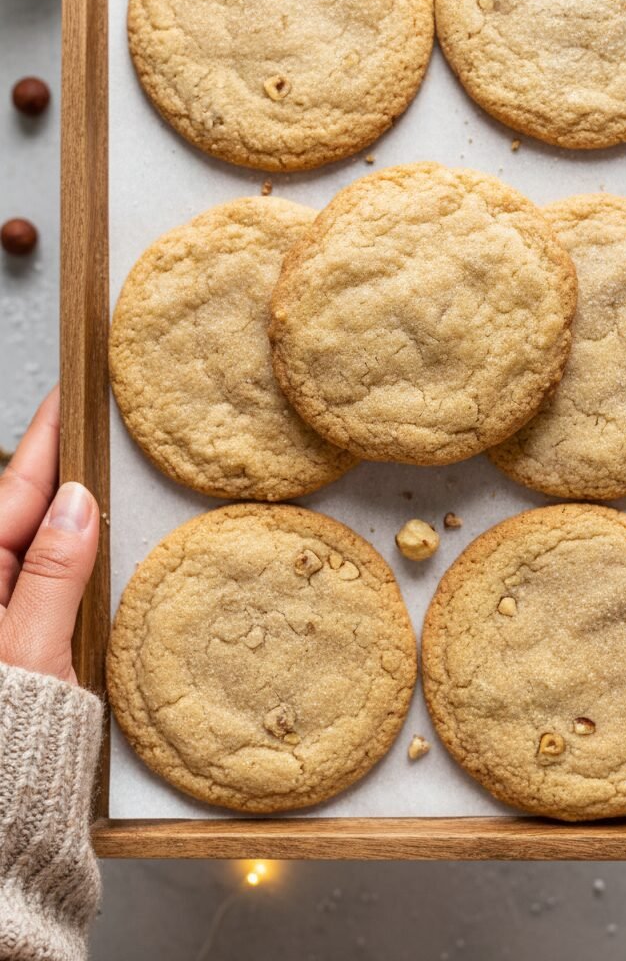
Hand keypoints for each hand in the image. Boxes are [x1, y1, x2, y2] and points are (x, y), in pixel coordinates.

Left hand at [0, 387, 98, 683]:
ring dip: (71, 509)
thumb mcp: (31, 651)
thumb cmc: (3, 744)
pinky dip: (75, 556)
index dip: (46, 439)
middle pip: (25, 511)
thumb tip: (75, 502)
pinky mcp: (24, 642)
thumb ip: (53, 573)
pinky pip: (50, 582)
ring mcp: (2, 618)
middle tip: (96, 417)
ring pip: (39, 545)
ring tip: (103, 464)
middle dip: (61, 463)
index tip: (70, 394)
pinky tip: (97, 540)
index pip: (14, 491)